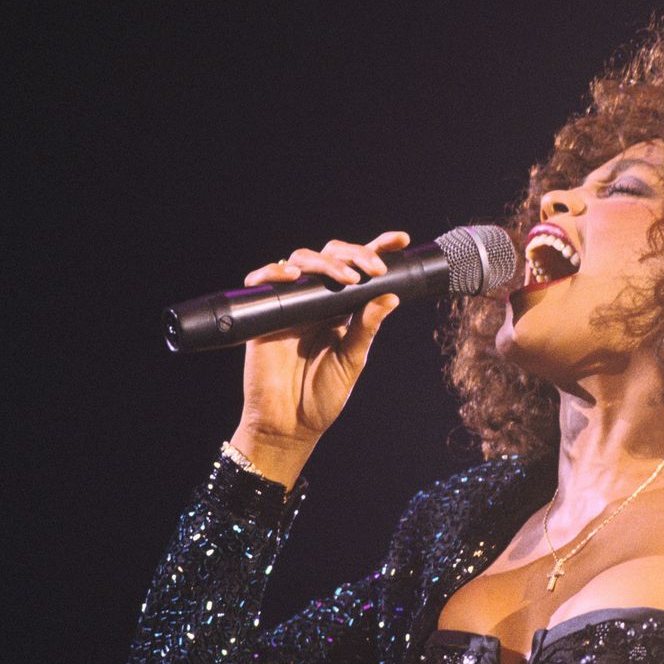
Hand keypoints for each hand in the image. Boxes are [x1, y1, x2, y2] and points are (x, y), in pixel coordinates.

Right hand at [229, 231, 407, 484]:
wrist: (289, 424)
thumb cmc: (323, 395)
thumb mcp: (352, 360)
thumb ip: (366, 328)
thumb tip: (391, 297)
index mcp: (342, 308)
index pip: (359, 269)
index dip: (376, 249)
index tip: (400, 239)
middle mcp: (317, 300)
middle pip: (331, 256)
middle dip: (353, 254)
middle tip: (371, 268)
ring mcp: (291, 304)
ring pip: (302, 261)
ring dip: (324, 263)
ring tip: (345, 278)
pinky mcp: (264, 314)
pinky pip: (263, 282)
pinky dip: (273, 272)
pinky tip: (290, 275)